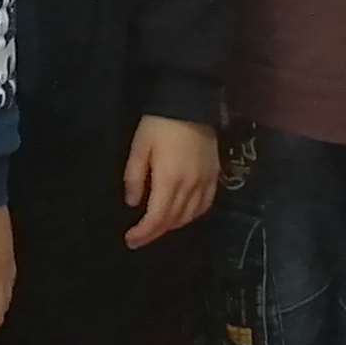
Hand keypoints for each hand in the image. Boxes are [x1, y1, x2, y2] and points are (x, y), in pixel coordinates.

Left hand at [119, 116, 218, 249]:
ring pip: (190, 216)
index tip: (130, 241)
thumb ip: (135, 177)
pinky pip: (205, 205)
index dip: (144, 233)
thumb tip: (133, 203)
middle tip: (139, 238)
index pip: (157, 218)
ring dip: (172, 226)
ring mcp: (205, 182)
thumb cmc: (159, 124)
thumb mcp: (139, 147)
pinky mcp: (215, 175)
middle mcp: (190, 187)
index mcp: (170, 180)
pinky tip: (183, 216)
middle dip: (155, 233)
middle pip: (173, 220)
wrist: (191, 103)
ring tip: (157, 227)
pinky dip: (192, 215)